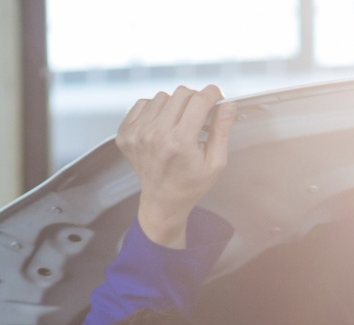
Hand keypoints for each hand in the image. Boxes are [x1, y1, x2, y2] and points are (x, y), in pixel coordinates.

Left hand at [117, 84, 236, 247]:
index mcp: (180, 143)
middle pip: (181, 93)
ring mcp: (137, 134)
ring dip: (173, 106)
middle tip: (198, 116)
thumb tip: (227, 104)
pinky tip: (161, 127)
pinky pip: (143, 104)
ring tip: (178, 125)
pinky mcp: (125, 133)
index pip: (199, 100)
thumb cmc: (191, 184)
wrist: (162, 202)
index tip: (216, 96)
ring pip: (162, 96)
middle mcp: (156, 135)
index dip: (212, 94)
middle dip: (194, 100)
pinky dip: (154, 110)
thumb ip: (222, 131)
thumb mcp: (215, 163)